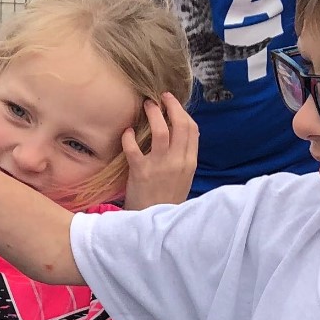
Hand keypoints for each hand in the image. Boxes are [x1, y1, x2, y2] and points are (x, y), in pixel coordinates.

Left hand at [122, 93, 198, 209]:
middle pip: (180, 125)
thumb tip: (178, 132)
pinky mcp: (141, 172)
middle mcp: (178, 162)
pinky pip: (134, 148)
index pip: (192, 129)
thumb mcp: (183, 177)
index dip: (182, 112)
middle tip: (160, 97)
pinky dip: (129, 137)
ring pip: (161, 131)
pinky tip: (127, 132)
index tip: (172, 104)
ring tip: (146, 106)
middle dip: (171, 106)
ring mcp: (160, 166)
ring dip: (153, 115)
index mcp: (190, 162)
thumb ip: (183, 156)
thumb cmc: (167, 198)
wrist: (155, 222)